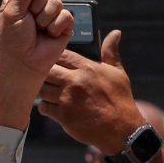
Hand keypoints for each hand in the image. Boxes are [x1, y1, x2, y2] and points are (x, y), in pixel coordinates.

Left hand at [0, 0, 73, 128]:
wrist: (24, 63)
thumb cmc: (13, 40)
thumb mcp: (12, 12)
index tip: (19, 7)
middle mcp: (36, 4)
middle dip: (36, 5)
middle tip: (29, 21)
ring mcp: (50, 13)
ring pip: (56, 2)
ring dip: (45, 19)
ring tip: (38, 31)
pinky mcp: (63, 24)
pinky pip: (66, 16)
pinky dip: (55, 27)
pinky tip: (48, 36)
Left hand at [38, 30, 145, 151]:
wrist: (121, 129)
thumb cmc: (120, 99)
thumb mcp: (118, 73)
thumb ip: (110, 52)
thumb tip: (115, 32)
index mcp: (88, 68)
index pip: (62, 54)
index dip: (53, 57)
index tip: (51, 60)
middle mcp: (75, 81)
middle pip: (47, 70)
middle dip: (43, 73)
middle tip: (45, 77)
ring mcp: (67, 99)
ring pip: (42, 89)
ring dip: (42, 90)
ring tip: (47, 92)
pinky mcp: (63, 115)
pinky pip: (43, 107)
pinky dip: (44, 106)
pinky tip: (51, 106)